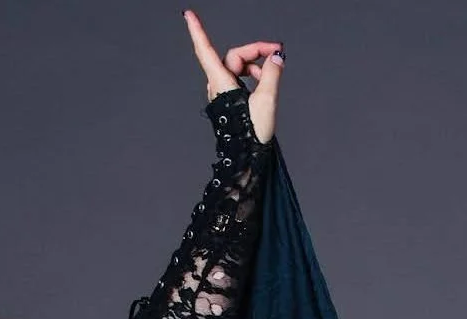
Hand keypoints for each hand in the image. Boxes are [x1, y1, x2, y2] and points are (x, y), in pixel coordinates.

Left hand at [183, 9, 281, 142]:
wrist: (246, 155)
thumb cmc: (252, 132)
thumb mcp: (267, 99)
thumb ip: (271, 74)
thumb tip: (276, 57)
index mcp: (221, 83)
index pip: (206, 50)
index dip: (197, 31)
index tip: (188, 15)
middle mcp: (217, 85)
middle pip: (234, 56)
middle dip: (256, 51)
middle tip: (277, 51)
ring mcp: (222, 92)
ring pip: (238, 67)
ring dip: (256, 67)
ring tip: (272, 76)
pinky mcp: (228, 98)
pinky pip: (239, 78)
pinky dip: (253, 76)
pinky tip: (265, 84)